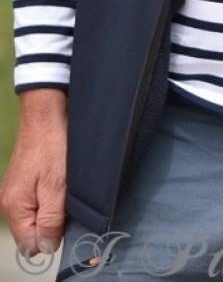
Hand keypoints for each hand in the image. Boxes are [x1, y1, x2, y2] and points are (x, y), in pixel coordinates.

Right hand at [1, 88, 68, 256]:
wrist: (46, 116)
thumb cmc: (53, 148)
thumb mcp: (57, 187)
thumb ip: (51, 220)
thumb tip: (45, 248)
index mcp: (14, 208)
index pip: (30, 243)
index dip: (52, 239)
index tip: (69, 223)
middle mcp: (9, 203)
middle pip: (33, 231)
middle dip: (54, 224)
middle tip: (71, 204)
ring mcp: (14, 192)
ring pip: (37, 216)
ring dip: (55, 210)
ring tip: (67, 191)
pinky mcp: (23, 183)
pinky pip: (37, 202)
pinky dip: (52, 198)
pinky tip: (63, 185)